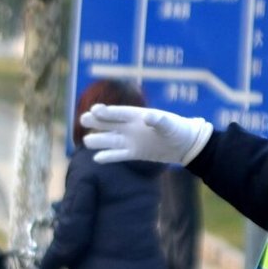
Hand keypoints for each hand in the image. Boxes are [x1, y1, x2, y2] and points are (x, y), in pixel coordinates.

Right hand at [79, 105, 212, 165]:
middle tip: (82, 119)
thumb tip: (148, 117)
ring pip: (111, 139)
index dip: (107, 111)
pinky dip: (109, 156)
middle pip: (110, 124)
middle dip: (97, 122)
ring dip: (99, 140)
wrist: (185, 144)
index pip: (119, 113)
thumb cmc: (178, 129)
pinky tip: (96, 159)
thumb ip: (159, 120)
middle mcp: (131, 127)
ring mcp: (131, 140)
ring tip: (86, 141)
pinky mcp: (134, 153)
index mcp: (138, 116)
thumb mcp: (170, 124)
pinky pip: (118, 154)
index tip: (94, 109)